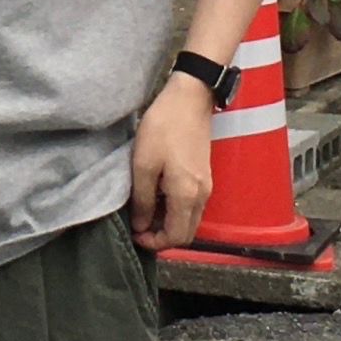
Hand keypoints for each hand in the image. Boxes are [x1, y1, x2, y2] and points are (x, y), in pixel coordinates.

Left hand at [129, 75, 215, 248]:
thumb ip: (143, 199)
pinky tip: (157, 196)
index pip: (176, 237)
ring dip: (168, 223)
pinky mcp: (204, 176)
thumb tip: (142, 225)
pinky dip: (175, 210)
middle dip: (162, 236)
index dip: (154, 242)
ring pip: (189, 220)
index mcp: (187, 195)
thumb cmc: (163, 128)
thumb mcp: (143, 164)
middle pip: (186, 233)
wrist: (190, 98)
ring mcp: (206, 186)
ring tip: (145, 210)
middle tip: (139, 226)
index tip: (135, 234)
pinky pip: (191, 206)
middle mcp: (202, 196)